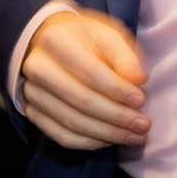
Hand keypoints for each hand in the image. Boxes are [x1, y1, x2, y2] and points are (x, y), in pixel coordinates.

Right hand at [19, 7, 150, 150]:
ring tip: (135, 136)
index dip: (118, 90)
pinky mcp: (32, 112)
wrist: (52, 42)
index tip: (141, 99)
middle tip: (144, 125)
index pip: (90, 72)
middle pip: (81, 101)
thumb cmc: (85, 39)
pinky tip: (112, 140)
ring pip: (72, 122)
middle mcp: (37, 67)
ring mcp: (31, 92)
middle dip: (117, 117)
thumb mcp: (108, 34)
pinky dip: (90, 143)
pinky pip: (62, 136)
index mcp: (55, 40)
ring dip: (108, 134)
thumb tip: (138, 80)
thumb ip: (125, 55)